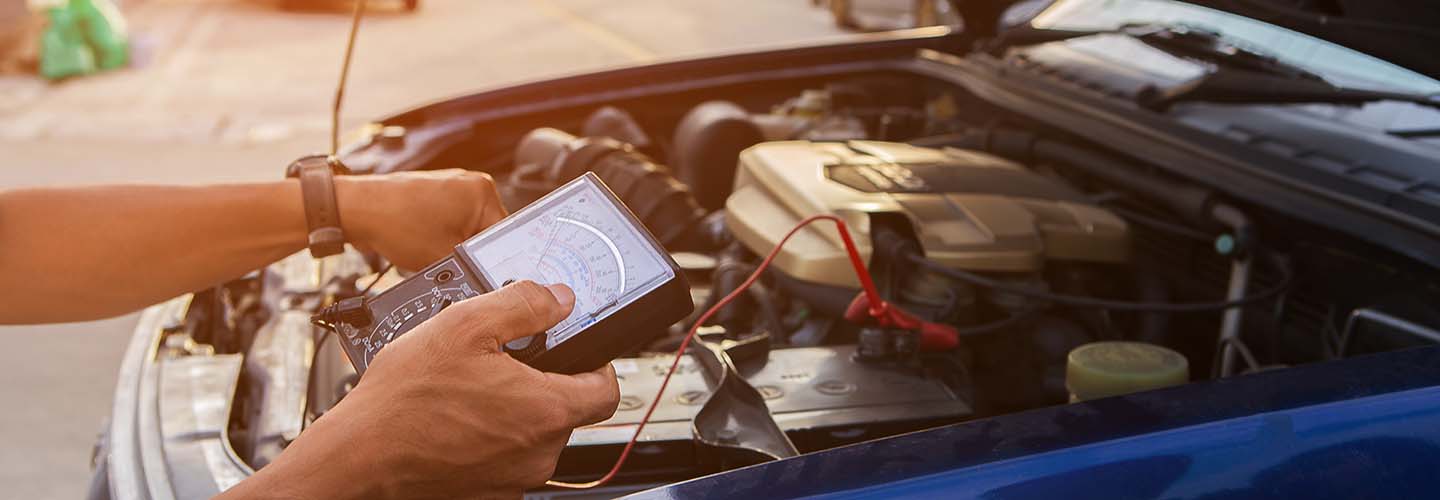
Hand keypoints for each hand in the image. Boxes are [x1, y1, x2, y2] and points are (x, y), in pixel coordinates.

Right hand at [223, 281, 620, 498]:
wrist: (359, 457)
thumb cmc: (405, 401)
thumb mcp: (464, 326)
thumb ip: (523, 305)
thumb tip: (557, 298)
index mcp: (547, 411)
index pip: (607, 388)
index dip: (596, 362)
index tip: (575, 349)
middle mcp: (539, 453)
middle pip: (567, 409)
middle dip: (542, 382)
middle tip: (504, 361)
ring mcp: (514, 479)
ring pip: (533, 434)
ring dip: (513, 409)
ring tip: (470, 388)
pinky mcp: (488, 493)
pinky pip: (504, 457)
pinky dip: (489, 436)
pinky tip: (456, 417)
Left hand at [336, 169, 506, 269]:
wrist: (355, 210)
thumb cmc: (393, 222)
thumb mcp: (442, 257)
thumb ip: (471, 267)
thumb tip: (482, 277)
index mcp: (483, 192)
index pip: (503, 237)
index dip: (488, 261)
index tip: (476, 272)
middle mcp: (471, 183)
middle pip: (485, 232)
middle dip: (468, 251)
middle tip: (445, 258)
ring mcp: (453, 185)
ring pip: (467, 229)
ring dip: (453, 244)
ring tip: (429, 245)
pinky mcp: (437, 192)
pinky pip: (452, 221)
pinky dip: (441, 235)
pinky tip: (422, 239)